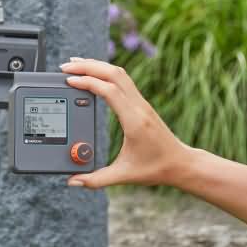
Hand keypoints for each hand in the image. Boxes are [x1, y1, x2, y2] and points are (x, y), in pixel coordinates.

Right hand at [60, 58, 188, 188]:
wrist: (181, 164)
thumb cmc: (156, 169)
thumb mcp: (124, 176)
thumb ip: (96, 180)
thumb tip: (73, 181)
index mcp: (134, 121)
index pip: (110, 91)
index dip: (88, 82)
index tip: (70, 82)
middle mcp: (139, 107)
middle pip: (114, 74)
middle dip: (88, 66)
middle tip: (66, 67)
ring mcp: (142, 102)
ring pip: (119, 73)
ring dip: (97, 65)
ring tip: (75, 65)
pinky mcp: (141, 103)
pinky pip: (122, 79)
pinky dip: (105, 71)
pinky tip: (94, 74)